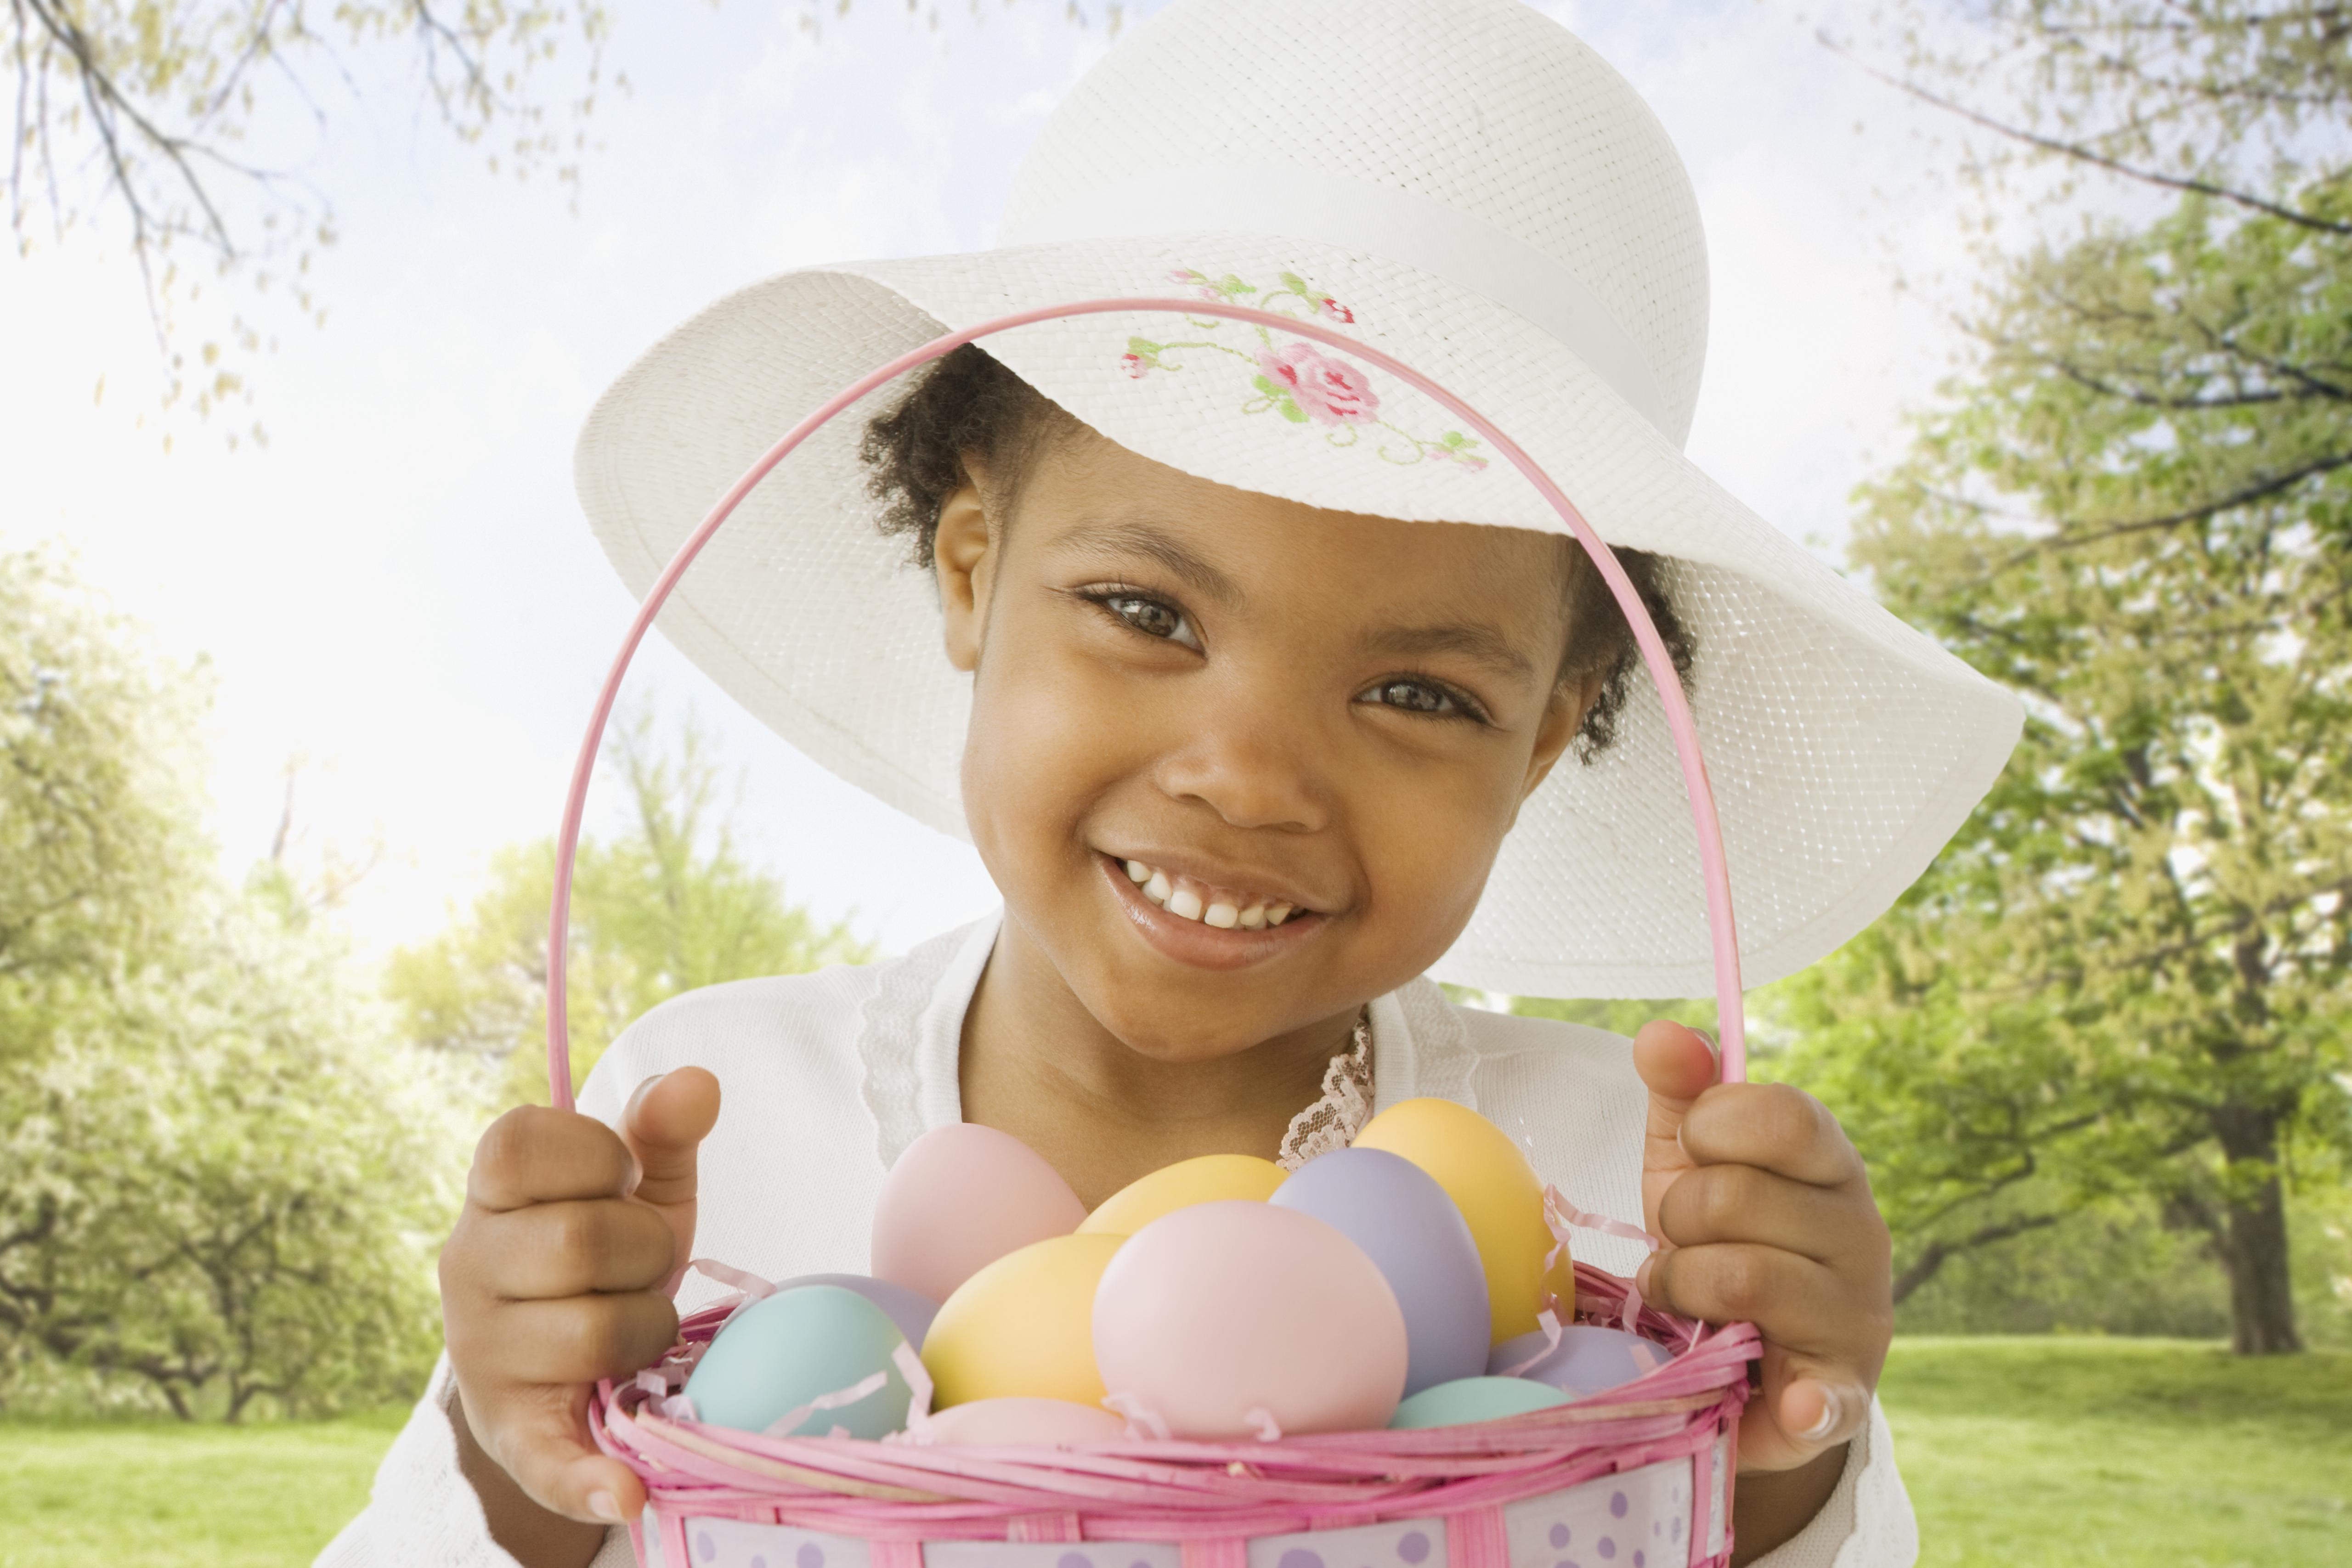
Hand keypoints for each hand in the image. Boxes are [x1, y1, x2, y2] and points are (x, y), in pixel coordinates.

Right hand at [440, 1069, 720, 1530]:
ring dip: (645, 1324)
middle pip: (577, 1241)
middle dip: (641, 1248)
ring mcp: (482, 1354)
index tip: (615, 1178)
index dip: (593, 1155)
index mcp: (488, 1194)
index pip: (524, 1144)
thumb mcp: (638, 1183)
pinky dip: (592, 1480)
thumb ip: (662, 1129)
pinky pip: (551, 1459)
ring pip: (594, 1330)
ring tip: (632, 1320)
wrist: (563, 1352)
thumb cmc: (605, 1247)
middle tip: (640, 1262)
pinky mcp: (514, 1433)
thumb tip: (697, 1081)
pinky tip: (629, 1493)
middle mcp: (466, 1268)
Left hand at [1632, 1021, 1890, 1474]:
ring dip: (1683, 1287)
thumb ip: (1682, 1094)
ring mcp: (1858, 1316)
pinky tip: (1793, 1402)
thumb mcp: (1691, 1161)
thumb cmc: (1722, 1242)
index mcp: (1830, 1165)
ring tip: (1688, 1299)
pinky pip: (1824, 1394)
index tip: (1692, 1147)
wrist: (1750, 1358)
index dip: (1713, 1127)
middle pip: (1736, 1197)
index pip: (1785, 1116)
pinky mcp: (1840, 1393)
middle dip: (1678, 1218)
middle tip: (1682, 1241)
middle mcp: (1860, 1233)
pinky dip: (1806, 1400)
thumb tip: (1660, 1032)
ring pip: (1740, 1277)